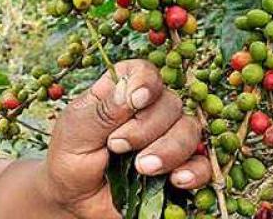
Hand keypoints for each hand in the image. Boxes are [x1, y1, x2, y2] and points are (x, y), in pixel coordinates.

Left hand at [41, 60, 211, 217]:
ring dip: (168, 150)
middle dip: (147, 127)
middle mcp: (149, 111)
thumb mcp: (75, 131)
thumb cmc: (70, 158)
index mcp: (120, 92)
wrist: (74, 200)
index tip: (136, 101)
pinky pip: (202, 165)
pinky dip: (194, 171)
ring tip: (141, 168)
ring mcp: (166, 139)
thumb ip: (102, 111)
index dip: (146, 82)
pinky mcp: (178, 168)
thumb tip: (132, 92)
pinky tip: (176, 180)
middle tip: (116, 146)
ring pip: (190, 131)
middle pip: (171, 102)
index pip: (144, 72)